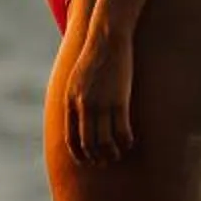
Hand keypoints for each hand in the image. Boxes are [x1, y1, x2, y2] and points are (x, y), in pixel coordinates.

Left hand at [65, 21, 134, 163]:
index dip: (79, 154)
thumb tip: (76, 117)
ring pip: (105, 141)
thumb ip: (75, 98)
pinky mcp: (119, 100)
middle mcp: (83, 105)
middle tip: (104, 162)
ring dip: (111, 153)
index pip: (72, 138)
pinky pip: (122, 130)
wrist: (107, 37)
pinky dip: (125, 141)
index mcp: (70, 101)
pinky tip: (129, 142)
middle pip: (88, 143)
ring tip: (118, 155)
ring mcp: (101, 103)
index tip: (87, 161)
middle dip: (96, 157)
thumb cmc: (93, 57)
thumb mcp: (76, 78)